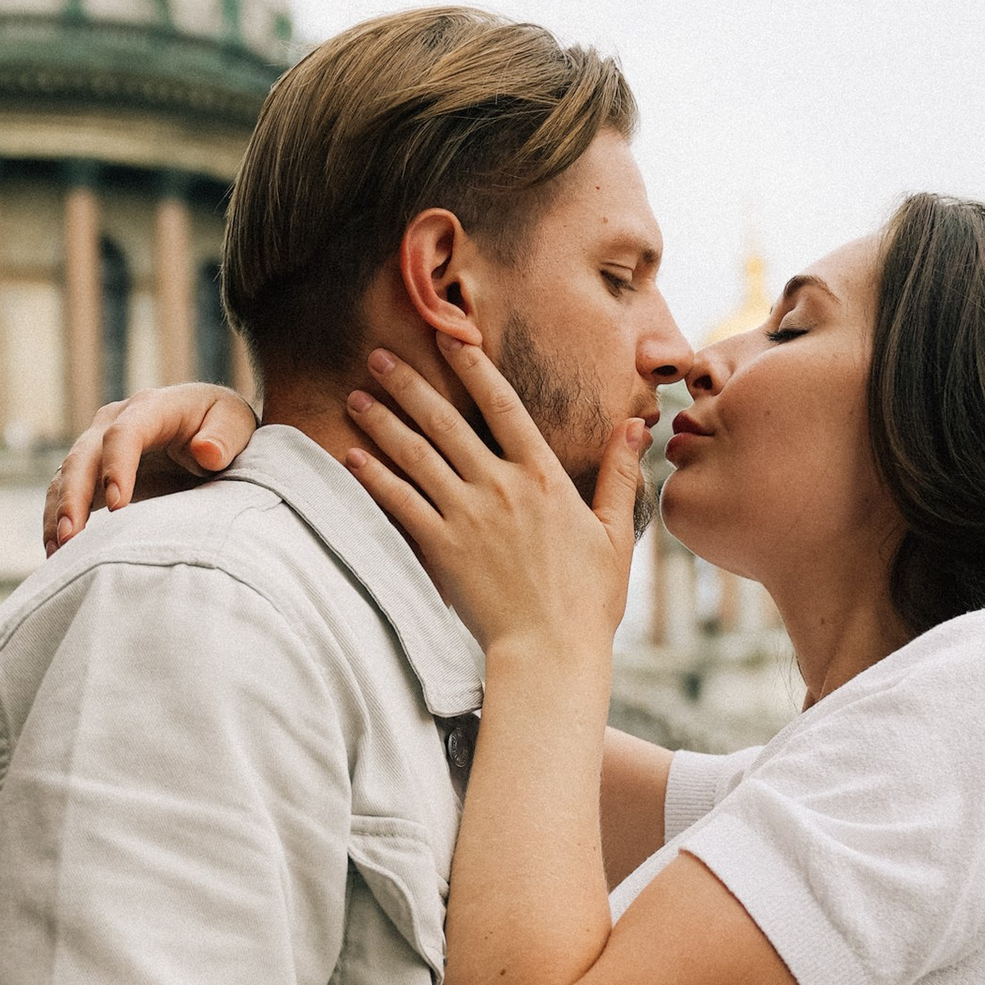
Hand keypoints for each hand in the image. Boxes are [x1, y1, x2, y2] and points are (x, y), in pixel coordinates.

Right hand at [42, 383, 256, 549]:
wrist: (209, 429)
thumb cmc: (223, 427)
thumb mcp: (236, 424)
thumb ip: (225, 438)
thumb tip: (207, 452)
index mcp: (151, 407)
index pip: (125, 433)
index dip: (117, 467)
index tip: (119, 506)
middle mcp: (115, 422)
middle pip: (84, 456)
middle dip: (74, 496)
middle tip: (71, 537)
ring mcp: (98, 446)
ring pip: (65, 477)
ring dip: (58, 514)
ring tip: (57, 553)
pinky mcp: (92, 472)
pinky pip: (64, 495)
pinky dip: (57, 522)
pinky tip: (56, 554)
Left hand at [341, 342, 642, 657]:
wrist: (550, 649)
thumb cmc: (588, 598)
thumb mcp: (613, 530)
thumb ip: (618, 473)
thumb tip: (633, 425)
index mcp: (542, 476)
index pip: (503, 404)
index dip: (473, 366)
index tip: (448, 335)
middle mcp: (500, 486)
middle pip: (446, 421)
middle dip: (410, 384)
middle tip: (380, 355)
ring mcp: (467, 515)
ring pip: (416, 456)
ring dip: (383, 422)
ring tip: (356, 396)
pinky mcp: (441, 548)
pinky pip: (400, 503)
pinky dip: (374, 477)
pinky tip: (351, 455)